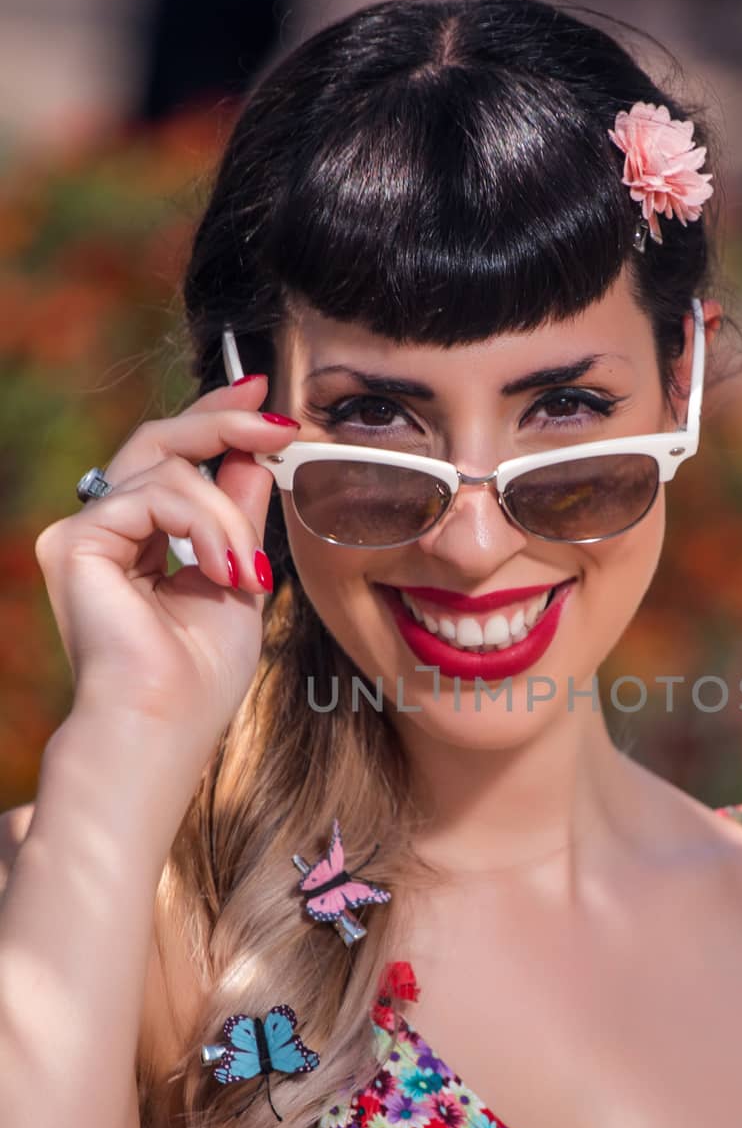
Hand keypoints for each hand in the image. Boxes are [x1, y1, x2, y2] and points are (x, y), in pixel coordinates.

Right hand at [34, 374, 298, 765]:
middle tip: (280, 424)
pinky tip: (224, 570)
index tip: (265, 400)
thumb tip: (255, 453)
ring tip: (247, 570)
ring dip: (227, 515)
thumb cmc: (199, 678)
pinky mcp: (75, 541)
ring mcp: (84, 534)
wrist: (164, 727)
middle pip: (159, 441)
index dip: (216, 420)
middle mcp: (105, 531)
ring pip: (169, 469)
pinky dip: (204, 525)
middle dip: (224, 421)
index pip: (172, 459)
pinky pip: (155, 495)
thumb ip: (239, 514)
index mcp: (140, 541)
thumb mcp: (237, 574)